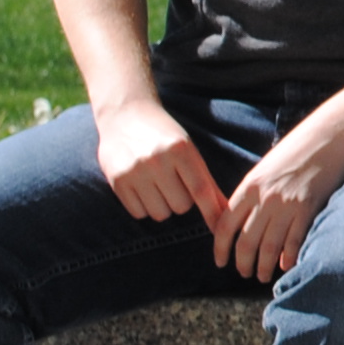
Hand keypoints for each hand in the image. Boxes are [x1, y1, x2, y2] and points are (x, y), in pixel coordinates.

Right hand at [93, 96, 225, 231]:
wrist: (126, 115)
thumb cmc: (165, 136)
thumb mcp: (189, 150)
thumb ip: (206, 182)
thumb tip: (226, 212)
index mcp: (180, 150)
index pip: (200, 189)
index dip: (212, 212)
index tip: (219, 230)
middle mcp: (156, 160)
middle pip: (181, 207)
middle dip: (181, 200)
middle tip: (173, 182)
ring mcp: (134, 171)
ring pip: (160, 213)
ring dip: (162, 205)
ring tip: (157, 184)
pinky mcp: (116, 181)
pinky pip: (138, 213)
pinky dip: (143, 206)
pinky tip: (141, 186)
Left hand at [216, 125, 343, 281]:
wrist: (330, 136)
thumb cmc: (298, 148)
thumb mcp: (266, 168)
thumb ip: (253, 193)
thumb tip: (244, 218)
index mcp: (249, 186)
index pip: (225, 225)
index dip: (220, 248)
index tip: (220, 261)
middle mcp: (265, 199)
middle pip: (246, 241)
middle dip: (243, 263)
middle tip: (244, 273)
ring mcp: (287, 205)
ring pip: (269, 247)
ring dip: (264, 266)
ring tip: (263, 276)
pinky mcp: (309, 209)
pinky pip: (294, 241)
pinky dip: (288, 257)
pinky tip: (286, 266)